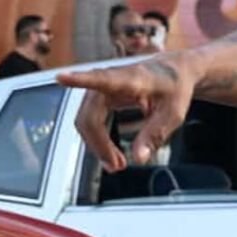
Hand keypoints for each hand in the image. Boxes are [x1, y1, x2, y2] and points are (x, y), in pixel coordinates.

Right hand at [58, 57, 196, 170]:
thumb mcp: (174, 112)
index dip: (79, 80)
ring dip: (96, 144)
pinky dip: (97, 139)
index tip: (61, 78)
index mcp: (132, 79)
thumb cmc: (175, 86)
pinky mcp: (101, 96)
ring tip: (115, 164)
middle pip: (90, 115)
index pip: (102, 79)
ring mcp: (103, 88)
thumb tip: (139, 157)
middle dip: (98, 144)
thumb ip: (156, 134)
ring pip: (86, 120)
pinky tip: (109, 153)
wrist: (174, 70)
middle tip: (116, 166)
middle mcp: (112, 81)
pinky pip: (90, 119)